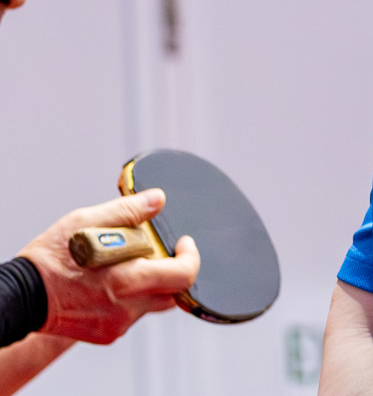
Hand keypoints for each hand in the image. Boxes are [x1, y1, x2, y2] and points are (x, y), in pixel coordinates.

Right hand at [17, 190, 200, 344]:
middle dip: (173, 270)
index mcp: (128, 280)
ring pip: (153, 303)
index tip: (182, 242)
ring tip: (126, 264)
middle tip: (159, 252)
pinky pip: (133, 315)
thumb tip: (157, 199)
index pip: (184, 275)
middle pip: (174, 292)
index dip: (191, 256)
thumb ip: (127, 211)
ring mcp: (117, 324)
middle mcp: (127, 308)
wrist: (19, 298)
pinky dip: (132, 297)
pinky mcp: (107, 335)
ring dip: (151, 283)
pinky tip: (111, 283)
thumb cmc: (50, 258)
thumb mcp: (85, 222)